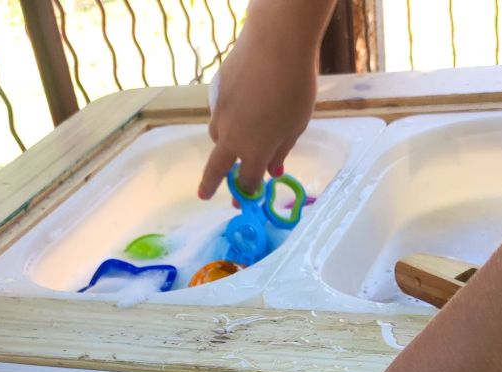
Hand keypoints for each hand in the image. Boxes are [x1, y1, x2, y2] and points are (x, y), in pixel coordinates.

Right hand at [199, 17, 317, 197]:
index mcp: (255, 152)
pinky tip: (242, 106)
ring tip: (234, 142)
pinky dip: (229, 118)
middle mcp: (232, 138)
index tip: (249, 198)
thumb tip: (274, 170)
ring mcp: (221, 114)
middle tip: (204, 194)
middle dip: (210, 184)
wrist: (276, 43)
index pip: (247, 181)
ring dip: (223, 146)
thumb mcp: (296, 125)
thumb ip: (282, 150)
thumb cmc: (295, 88)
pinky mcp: (216, 93)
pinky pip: (220, 114)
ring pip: (217, 138)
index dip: (248, 192)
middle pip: (217, 169)